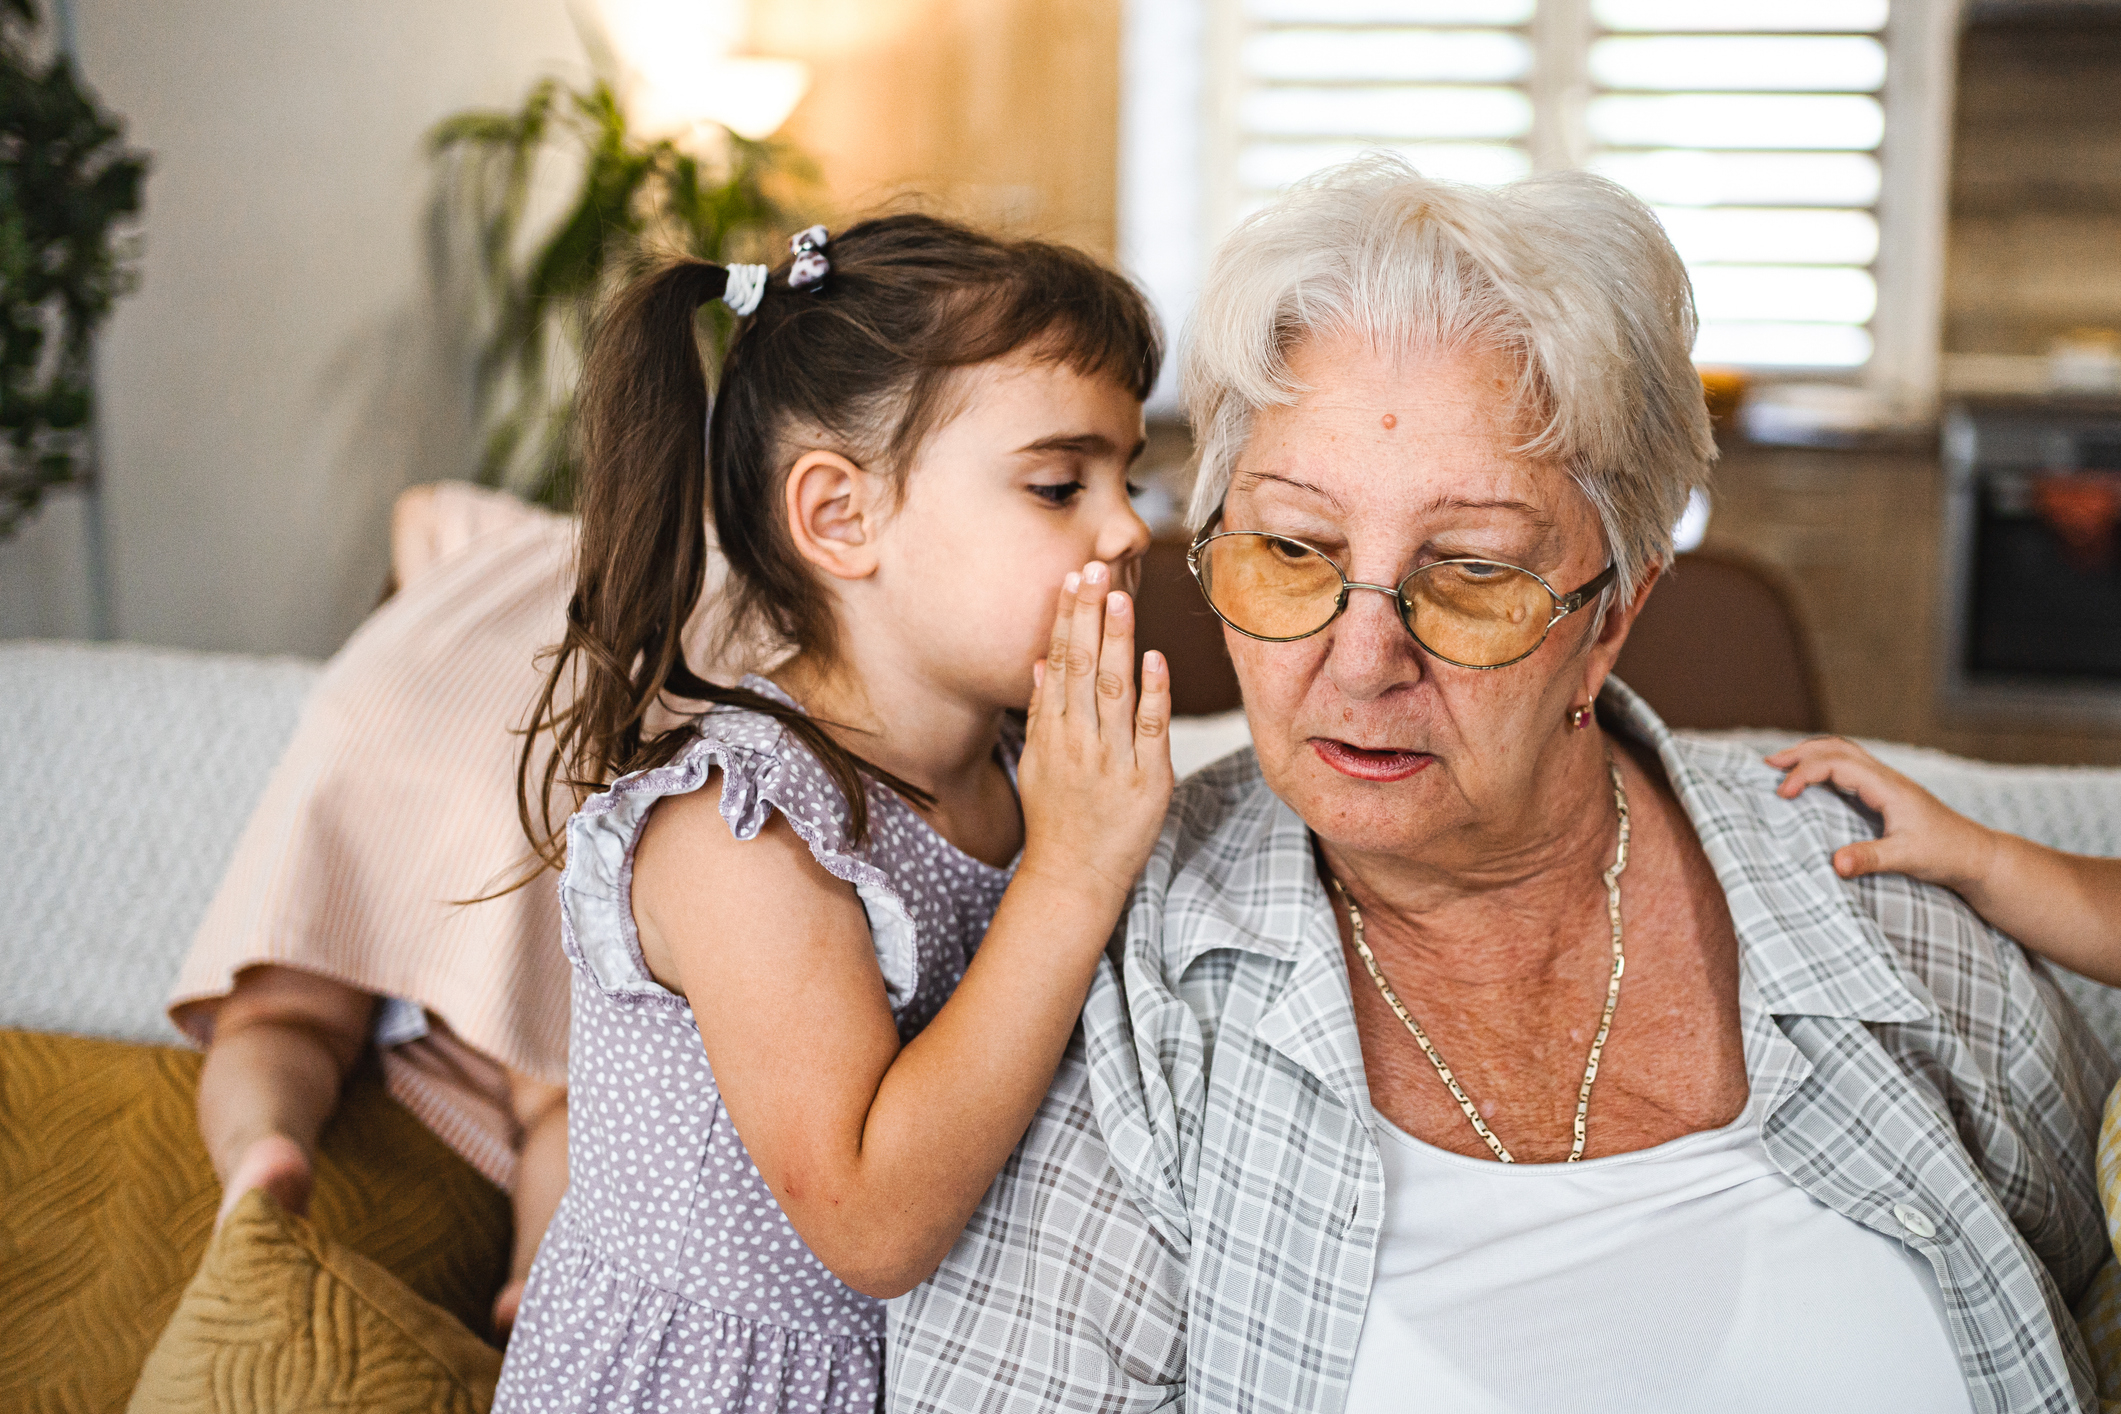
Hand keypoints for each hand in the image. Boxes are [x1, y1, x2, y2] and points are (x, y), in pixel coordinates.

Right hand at [1018, 560, 1175, 904]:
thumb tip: (1039, 664)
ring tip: (1121, 597)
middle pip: (1082, 666)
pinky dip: (1154, 694)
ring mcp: (1112, 759)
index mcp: (1051, 732)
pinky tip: (1155, 660)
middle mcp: (1078, 740)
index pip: (1058, 662)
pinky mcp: (1147, 780)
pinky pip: (1151, 730)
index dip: (1064, 619)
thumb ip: (1041, 712)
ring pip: (1114, 690)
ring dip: (1117, 641)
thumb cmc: (1057, 819)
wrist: (1073, 876)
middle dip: (1088, 615)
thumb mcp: (1036, 763)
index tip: (1071, 579)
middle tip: (1094, 569)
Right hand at [1767, 736, 1996, 890]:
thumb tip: (1833, 865)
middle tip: (1768, 765)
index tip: (1782, 793)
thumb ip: (1869, 859)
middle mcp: (1886, 778)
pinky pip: (1850, 767)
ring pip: (1844, 753)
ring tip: (1782, 765)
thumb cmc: (1945, 854)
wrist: (1976, 854)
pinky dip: (1824, 765)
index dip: (1805, 773)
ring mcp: (1887, 783)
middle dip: (1800, 752)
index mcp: (1888, 787)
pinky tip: (1813, 780)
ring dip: (1811, 754)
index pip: (1837, 764)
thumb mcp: (1906, 858)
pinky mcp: (1887, 793)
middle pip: (1837, 748)